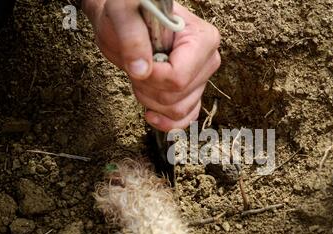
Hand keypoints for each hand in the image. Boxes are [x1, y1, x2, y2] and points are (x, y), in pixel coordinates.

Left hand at [82, 0, 220, 130]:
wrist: (127, 20)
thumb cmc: (129, 11)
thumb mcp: (124, 13)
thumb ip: (132, 38)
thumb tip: (141, 71)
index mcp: (202, 38)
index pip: (179, 77)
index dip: (152, 78)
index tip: (136, 66)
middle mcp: (208, 60)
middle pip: (178, 96)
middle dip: (148, 88)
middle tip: (136, 66)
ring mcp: (202, 79)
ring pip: (179, 110)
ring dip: (151, 101)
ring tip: (141, 77)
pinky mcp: (193, 92)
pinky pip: (186, 118)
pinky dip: (168, 122)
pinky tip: (151, 114)